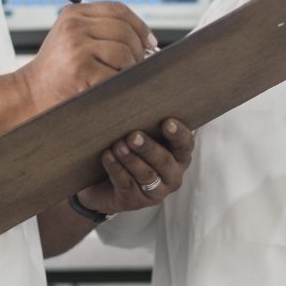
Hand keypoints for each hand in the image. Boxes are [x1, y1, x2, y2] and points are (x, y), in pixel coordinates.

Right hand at [16, 2, 156, 111]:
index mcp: (73, 13)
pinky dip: (119, 83)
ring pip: (125, 53)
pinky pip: (117, 74)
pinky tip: (109, 88)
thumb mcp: (72, 39)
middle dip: (137, 51)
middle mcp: (74, 25)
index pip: (118, 9)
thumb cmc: (57, 71)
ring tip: (118, 78)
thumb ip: (101, 30)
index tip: (149, 42)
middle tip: (136, 66)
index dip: (139, 25)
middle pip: (125, 31)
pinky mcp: (81, 69)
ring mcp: (76, 47)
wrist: (28, 95)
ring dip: (129, 69)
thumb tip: (147, 39)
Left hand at [74, 119, 194, 215]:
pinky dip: (116, 169)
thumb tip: (131, 83)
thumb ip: (142, 118)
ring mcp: (155, 192)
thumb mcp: (137, 134)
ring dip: (131, 159)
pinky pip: (127, 184)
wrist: (100, 182)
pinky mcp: (135, 201)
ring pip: (146, 175)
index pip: (185, 144)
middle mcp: (172, 175)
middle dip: (149, 148)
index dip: (178, 134)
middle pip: (165, 162)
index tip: (166, 122)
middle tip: (133, 135)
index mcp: (178, 155)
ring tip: (118, 145)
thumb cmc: (125, 150)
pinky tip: (107, 156)